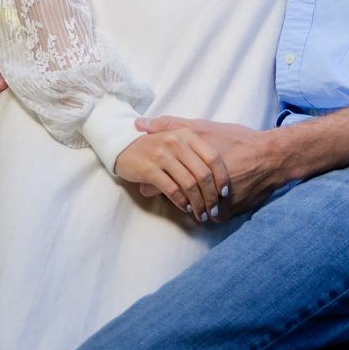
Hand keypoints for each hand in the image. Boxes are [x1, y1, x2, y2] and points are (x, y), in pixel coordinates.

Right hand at [114, 126, 231, 220]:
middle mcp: (176, 142)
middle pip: (203, 174)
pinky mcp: (149, 169)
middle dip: (211, 196)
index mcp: (187, 135)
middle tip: (214, 210)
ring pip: (189, 184)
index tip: (225, 193)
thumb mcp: (177, 140)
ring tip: (202, 214)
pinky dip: (182, 202)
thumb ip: (196, 152)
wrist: (122, 145)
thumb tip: (217, 178)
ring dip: (198, 203)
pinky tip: (186, 208)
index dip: (222, 177)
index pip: (213, 157)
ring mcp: (162, 155)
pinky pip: (171, 189)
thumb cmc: (155, 146)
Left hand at [136, 116, 280, 219]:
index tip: (158, 179)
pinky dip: (212, 208)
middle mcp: (203, 190)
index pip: (163, 185)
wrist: (272, 157)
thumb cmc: (237, 141)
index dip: (159, 182)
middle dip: (177, 193)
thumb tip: (139, 124)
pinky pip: (212, 216)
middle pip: (178, 199)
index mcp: (193, 168)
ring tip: (198, 193)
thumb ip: (171, 125)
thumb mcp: (204, 128)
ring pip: (195, 209)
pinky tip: (216, 196)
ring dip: (194, 203)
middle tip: (179, 187)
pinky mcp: (228, 215)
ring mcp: (216, 205)